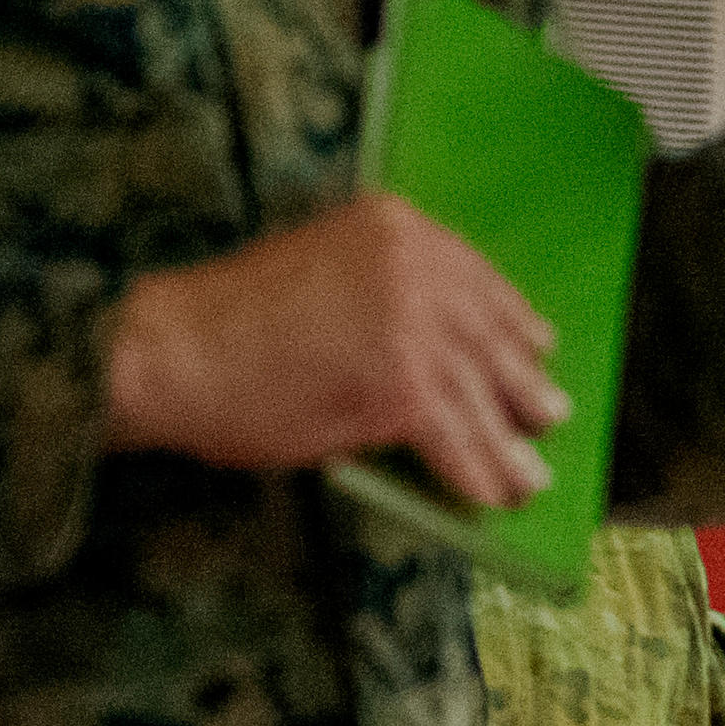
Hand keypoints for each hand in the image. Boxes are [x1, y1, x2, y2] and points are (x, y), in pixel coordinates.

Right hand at [106, 193, 563, 508]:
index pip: (477, 277)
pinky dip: (474, 475)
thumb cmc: (228, 323)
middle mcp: (414, 265)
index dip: (512, 321)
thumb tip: (442, 354)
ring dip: (508, 446)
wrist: (175, 351)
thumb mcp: (320, 272)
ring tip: (528, 478)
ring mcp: (412, 324)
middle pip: (490, 335)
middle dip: (522, 385)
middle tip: (549, 415)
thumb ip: (384, 293)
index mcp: (395, 227)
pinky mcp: (401, 386)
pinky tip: (486, 498)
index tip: (538, 346)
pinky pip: (456, 440)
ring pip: (479, 396)